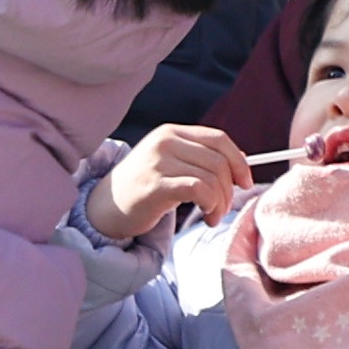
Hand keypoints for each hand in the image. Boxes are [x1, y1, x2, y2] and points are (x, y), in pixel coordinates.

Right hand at [90, 125, 248, 241]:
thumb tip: (242, 159)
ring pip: (212, 177)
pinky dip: (211, 204)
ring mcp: (158, 161)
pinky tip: (206, 215)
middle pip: (219, 160)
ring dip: (221, 202)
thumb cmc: (142, 189)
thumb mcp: (170, 165)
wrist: (102, 209)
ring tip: (213, 216)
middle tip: (224, 208)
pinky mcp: (155, 185)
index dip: (239, 161)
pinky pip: (199, 189)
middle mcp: (164, 141)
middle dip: (230, 188)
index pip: (218, 139)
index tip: (246, 182)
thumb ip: (201, 159)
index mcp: (170, 132)